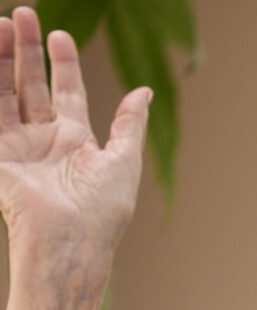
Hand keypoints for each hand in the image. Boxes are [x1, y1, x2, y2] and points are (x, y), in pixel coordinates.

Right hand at [0, 9, 149, 285]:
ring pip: (4, 92)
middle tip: (22, 14)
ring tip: (0, 24)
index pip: (68, 92)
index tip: (60, 35)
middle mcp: (44, 140)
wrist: (72, 242)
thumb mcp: (124, 162)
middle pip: (31, 84)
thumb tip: (144, 91)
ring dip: (1, 59)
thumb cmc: (104, 212)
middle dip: (26, 50)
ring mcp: (17, 146)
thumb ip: (130, 125)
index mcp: (76, 141)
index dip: (63, 63)